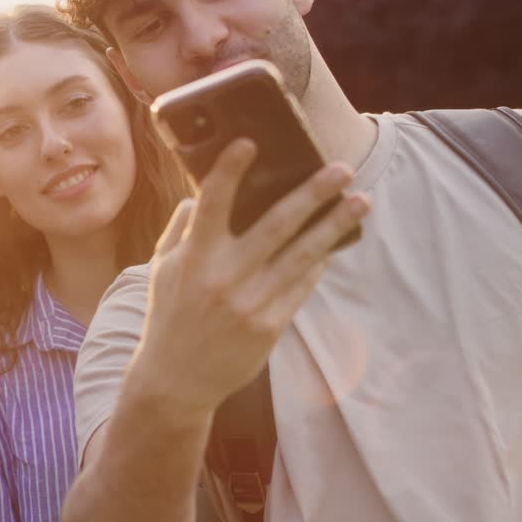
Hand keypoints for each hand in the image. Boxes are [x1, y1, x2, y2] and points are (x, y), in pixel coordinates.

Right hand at [135, 139, 369, 419]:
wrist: (177, 379)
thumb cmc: (169, 316)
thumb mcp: (162, 269)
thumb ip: (181, 229)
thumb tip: (201, 195)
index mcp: (193, 257)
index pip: (212, 205)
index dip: (229, 172)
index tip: (248, 142)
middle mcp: (224, 277)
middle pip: (275, 226)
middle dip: (312, 194)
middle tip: (341, 169)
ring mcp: (251, 303)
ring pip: (302, 255)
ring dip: (333, 225)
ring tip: (360, 201)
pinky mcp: (270, 326)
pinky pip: (301, 285)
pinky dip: (317, 261)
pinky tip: (333, 243)